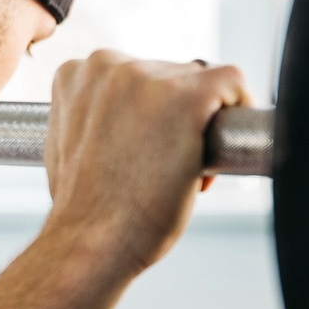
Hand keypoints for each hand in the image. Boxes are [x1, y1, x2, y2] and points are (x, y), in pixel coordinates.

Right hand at [40, 52, 249, 274]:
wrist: (87, 243)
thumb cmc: (82, 210)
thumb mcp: (71, 144)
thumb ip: (95, 116)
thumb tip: (131, 119)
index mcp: (77, 74)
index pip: (135, 74)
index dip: (148, 113)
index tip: (146, 149)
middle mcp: (108, 64)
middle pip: (169, 74)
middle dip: (175, 117)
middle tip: (163, 168)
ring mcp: (148, 78)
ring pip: (200, 81)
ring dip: (200, 121)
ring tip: (180, 170)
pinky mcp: (188, 98)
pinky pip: (233, 82)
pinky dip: (237, 108)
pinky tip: (219, 145)